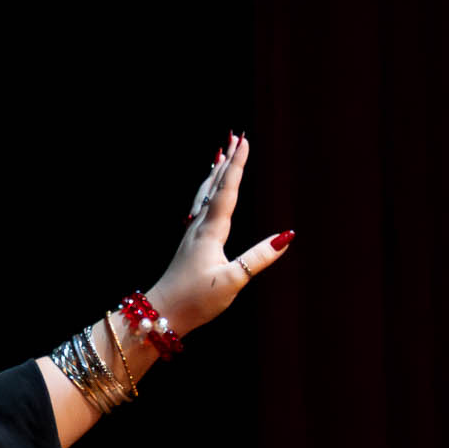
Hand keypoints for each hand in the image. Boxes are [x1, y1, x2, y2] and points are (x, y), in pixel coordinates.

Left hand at [148, 132, 294, 335]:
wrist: (161, 312)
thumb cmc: (196, 300)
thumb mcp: (233, 280)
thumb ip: (259, 257)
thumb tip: (287, 236)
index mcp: (211, 231)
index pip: (227, 191)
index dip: (237, 165)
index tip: (245, 141)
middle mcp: (199, 227)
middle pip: (214, 186)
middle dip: (227, 160)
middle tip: (234, 135)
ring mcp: (192, 234)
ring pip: (205, 195)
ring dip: (214, 173)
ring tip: (220, 154)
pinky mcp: (189, 244)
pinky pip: (200, 207)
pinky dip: (207, 192)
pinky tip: (207, 195)